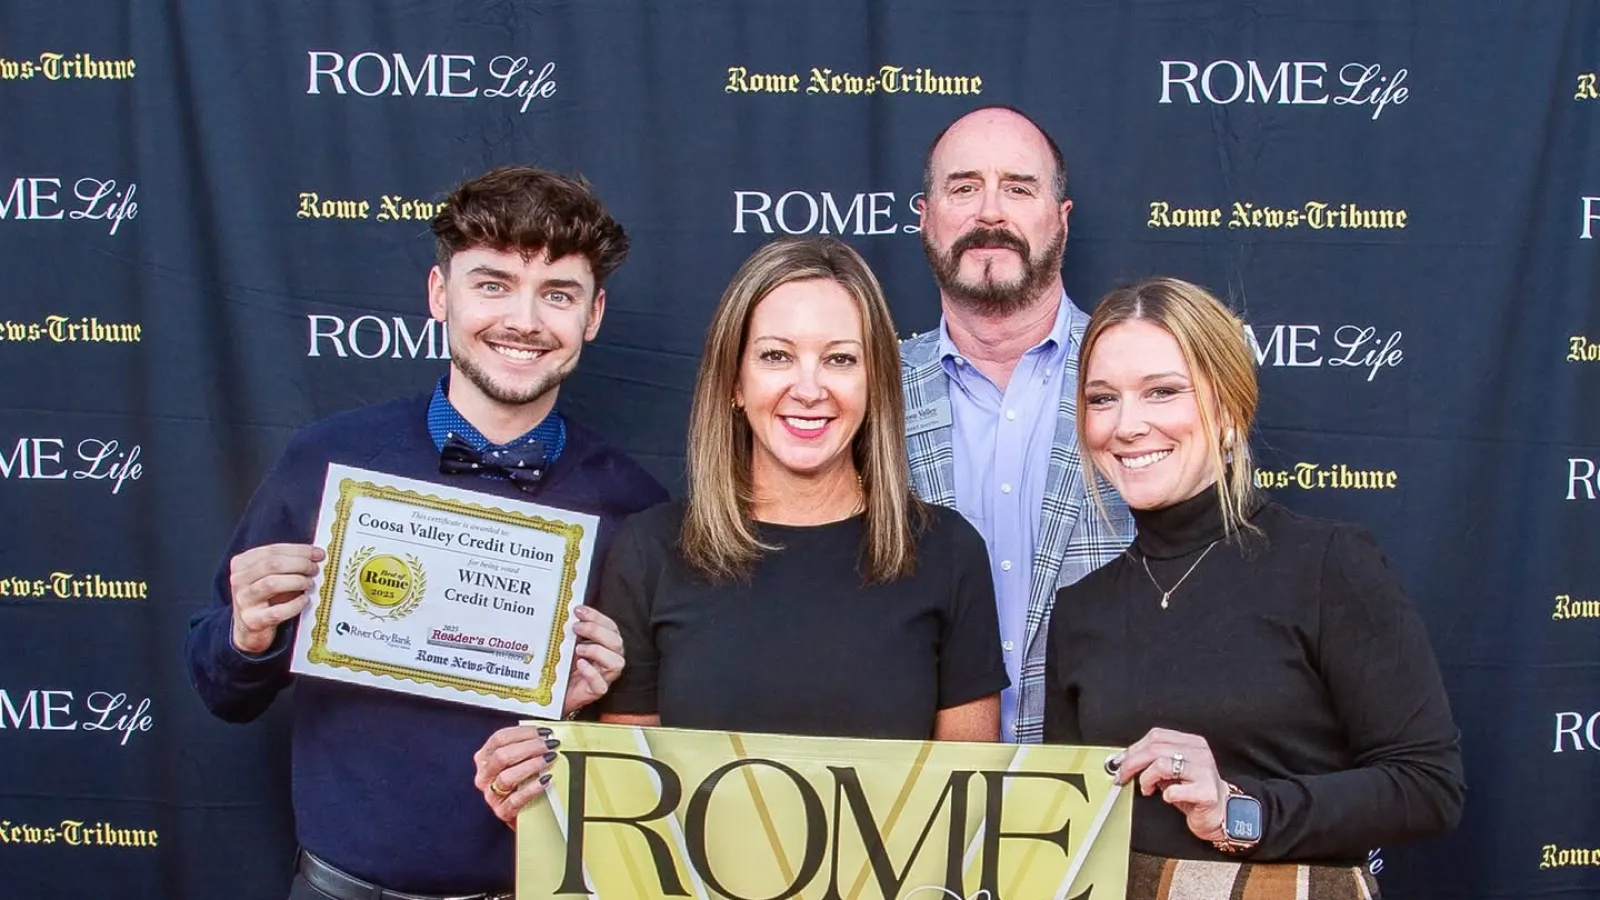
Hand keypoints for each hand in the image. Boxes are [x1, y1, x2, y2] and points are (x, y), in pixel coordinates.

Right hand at [228, 543, 324, 654]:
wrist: (248, 629)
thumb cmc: (265, 599)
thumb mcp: (269, 576)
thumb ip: (286, 563)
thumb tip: (315, 555)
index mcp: (242, 563)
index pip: (272, 550)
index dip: (299, 550)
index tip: (317, 553)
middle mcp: (239, 580)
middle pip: (272, 564)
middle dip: (300, 564)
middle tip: (315, 569)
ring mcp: (244, 601)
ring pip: (272, 584)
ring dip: (297, 581)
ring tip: (310, 584)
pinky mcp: (252, 621)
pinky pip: (277, 611)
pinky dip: (295, 604)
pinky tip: (305, 600)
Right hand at [474, 725, 558, 827]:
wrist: (522, 815)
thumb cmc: (519, 784)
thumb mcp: (516, 762)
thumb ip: (524, 746)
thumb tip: (545, 734)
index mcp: (484, 758)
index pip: (499, 738)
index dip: (523, 732)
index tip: (543, 732)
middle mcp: (484, 776)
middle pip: (502, 756)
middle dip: (529, 747)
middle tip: (549, 745)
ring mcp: (491, 795)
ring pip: (507, 777)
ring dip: (531, 765)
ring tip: (549, 759)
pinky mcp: (502, 811)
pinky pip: (516, 799)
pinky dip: (533, 787)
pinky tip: (545, 780)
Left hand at [561, 605, 624, 716]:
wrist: (556, 693)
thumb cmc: (566, 667)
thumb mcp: (569, 644)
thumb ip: (573, 632)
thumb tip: (567, 613)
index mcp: (606, 645)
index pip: (610, 627)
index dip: (596, 616)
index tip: (578, 610)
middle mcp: (610, 659)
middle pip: (616, 642)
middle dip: (596, 631)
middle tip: (576, 628)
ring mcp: (605, 676)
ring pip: (616, 663)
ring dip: (597, 651)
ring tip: (578, 649)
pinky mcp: (596, 691)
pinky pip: (601, 684)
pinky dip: (591, 672)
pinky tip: (580, 664)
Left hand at [1110, 727, 1228, 843]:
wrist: (1221, 813)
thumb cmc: (1194, 790)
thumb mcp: (1174, 770)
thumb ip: (1155, 760)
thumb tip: (1126, 760)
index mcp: (1192, 743)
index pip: (1156, 736)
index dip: (1133, 749)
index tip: (1120, 762)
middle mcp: (1200, 753)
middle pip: (1155, 749)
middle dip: (1132, 763)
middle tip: (1123, 776)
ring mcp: (1205, 772)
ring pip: (1161, 765)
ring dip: (1146, 778)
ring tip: (1147, 788)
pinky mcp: (1207, 792)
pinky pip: (1175, 790)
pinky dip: (1165, 794)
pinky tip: (1167, 797)